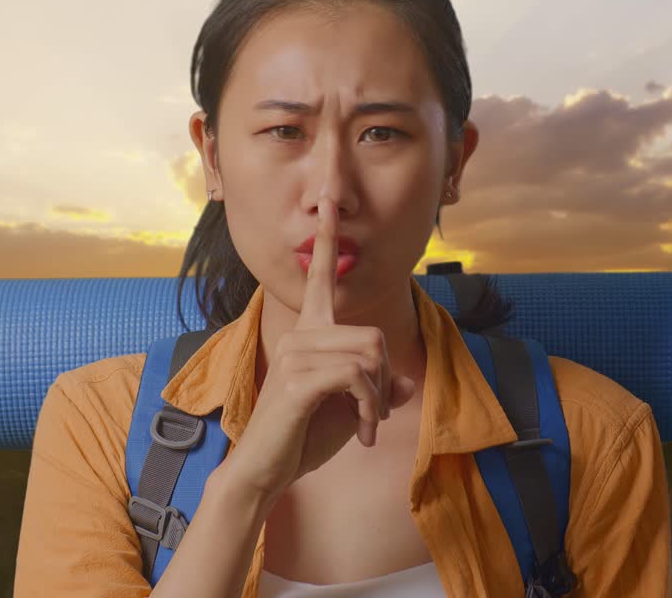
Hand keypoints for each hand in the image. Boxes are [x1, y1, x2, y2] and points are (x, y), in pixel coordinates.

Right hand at [219, 191, 416, 502]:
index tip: (328, 202)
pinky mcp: (299, 380)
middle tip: (376, 412)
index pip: (319, 276)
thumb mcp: (353, 409)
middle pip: (374, 335)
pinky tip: (363, 431)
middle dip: (387, 379)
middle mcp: (301, 334)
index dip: (326, 238)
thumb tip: (406, 382)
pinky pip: (359, 377)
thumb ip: (379, 389)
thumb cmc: (304, 437)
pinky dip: (373, 408)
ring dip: (380, 398)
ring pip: (370, 355)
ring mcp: (298, 354)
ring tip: (367, 425)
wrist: (265, 470)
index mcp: (310, 332)